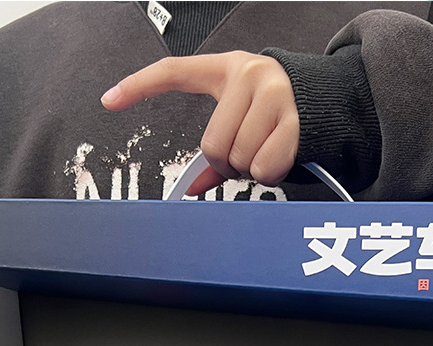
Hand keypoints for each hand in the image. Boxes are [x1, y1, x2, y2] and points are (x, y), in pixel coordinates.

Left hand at [102, 52, 298, 194]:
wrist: (324, 104)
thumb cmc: (273, 116)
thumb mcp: (241, 122)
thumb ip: (214, 156)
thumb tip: (193, 189)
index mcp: (225, 69)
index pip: (173, 72)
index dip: (139, 86)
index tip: (108, 100)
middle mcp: (248, 73)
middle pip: (213, 143)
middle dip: (225, 163)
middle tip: (240, 159)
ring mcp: (273, 93)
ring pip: (239, 156)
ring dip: (248, 169)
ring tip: (262, 155)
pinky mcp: (295, 118)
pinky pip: (265, 165)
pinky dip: (268, 175)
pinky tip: (276, 162)